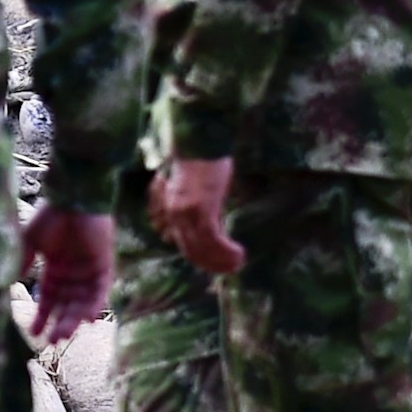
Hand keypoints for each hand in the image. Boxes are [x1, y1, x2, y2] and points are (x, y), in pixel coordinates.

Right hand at [19, 206, 114, 343]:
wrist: (72, 199)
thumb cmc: (49, 217)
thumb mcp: (28, 242)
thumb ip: (22, 262)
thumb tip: (9, 283)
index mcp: (54, 267)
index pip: (48, 298)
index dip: (40, 315)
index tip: (32, 334)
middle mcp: (72, 273)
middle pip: (66, 305)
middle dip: (58, 323)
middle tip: (50, 343)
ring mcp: (89, 270)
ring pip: (81, 302)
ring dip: (72, 319)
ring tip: (62, 335)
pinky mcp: (104, 266)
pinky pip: (100, 292)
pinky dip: (94, 305)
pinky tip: (85, 319)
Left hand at [154, 157, 244, 274]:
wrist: (199, 142)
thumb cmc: (202, 161)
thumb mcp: (199, 190)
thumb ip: (202, 210)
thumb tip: (214, 229)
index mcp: (171, 212)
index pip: (183, 246)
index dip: (202, 259)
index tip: (219, 265)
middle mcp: (174, 216)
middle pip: (191, 252)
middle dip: (212, 265)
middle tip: (232, 269)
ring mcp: (186, 214)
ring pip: (202, 250)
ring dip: (222, 261)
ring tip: (239, 263)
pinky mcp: (200, 209)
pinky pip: (212, 239)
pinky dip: (225, 251)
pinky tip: (239, 253)